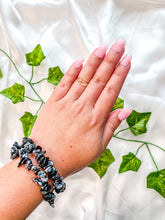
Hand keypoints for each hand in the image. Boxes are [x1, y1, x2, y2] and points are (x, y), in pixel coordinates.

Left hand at [30, 39, 131, 177]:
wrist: (46, 159)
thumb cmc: (74, 156)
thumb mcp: (99, 146)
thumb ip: (112, 126)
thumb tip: (125, 110)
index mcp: (96, 118)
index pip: (112, 90)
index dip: (121, 73)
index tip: (127, 59)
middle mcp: (83, 107)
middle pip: (100, 79)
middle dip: (111, 59)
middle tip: (119, 44)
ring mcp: (67, 103)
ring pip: (83, 78)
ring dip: (94, 61)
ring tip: (103, 47)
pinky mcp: (53, 102)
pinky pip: (64, 83)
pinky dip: (72, 71)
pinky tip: (80, 61)